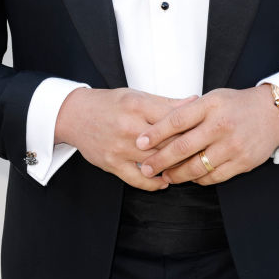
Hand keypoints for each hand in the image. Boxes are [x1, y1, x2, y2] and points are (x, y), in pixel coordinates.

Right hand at [55, 87, 195, 191]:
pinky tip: (164, 181)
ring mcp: (119, 147)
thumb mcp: (137, 96)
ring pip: (155, 161)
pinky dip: (153, 183)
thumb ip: (166, 102)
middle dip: (186, 149)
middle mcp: (129, 126)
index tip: (204, 132)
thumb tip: (195, 101)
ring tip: (187, 169)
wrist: (74, 115)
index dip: (192, 127)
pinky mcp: (112, 163)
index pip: (173, 119)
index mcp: (138, 105)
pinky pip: (137, 179)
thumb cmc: (109, 104)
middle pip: (166, 142)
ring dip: (172, 167)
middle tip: (202, 154)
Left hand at [135, 85, 278, 184]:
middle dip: (160, 160)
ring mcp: (233, 146)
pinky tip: (189, 177)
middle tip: (146, 168)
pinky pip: (214, 177)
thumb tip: (157, 126)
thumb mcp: (212, 98)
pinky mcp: (242, 163)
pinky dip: (198, 179)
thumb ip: (188, 110)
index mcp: (211, 105)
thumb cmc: (237, 105)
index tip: (140, 143)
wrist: (273, 114)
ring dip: (177, 174)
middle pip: (183, 147)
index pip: (177, 120)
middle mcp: (221, 126)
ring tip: (165, 176)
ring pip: (197, 167)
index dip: (156, 133)